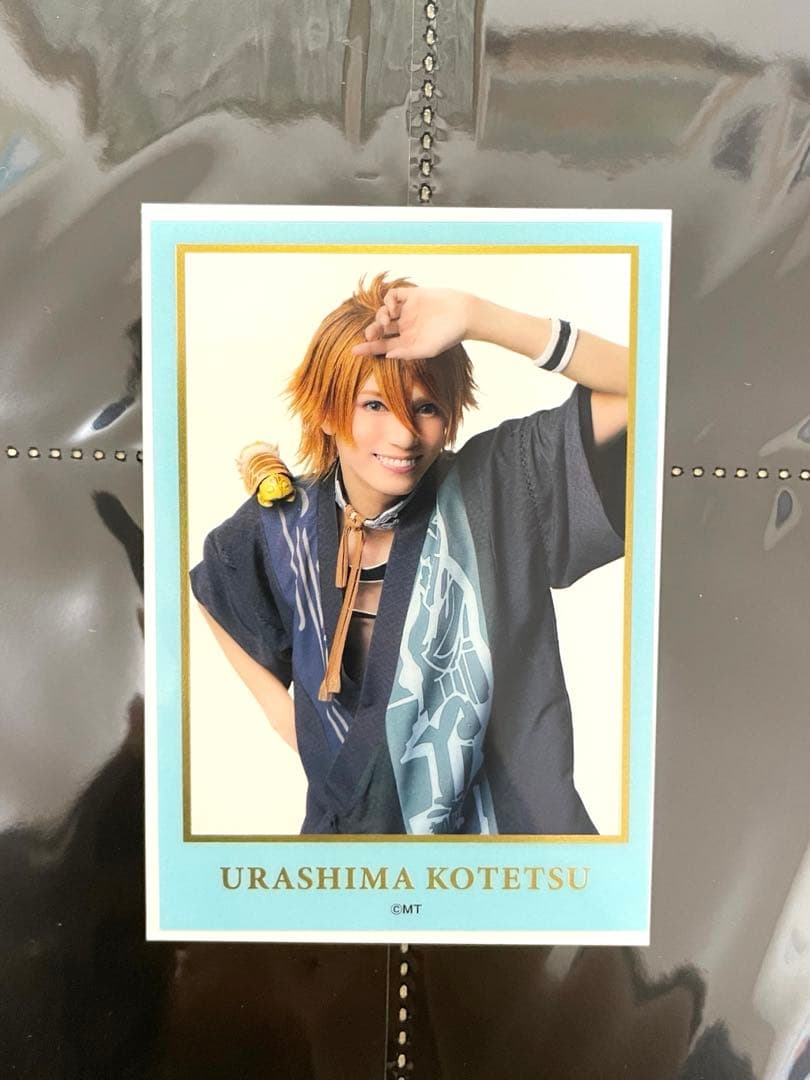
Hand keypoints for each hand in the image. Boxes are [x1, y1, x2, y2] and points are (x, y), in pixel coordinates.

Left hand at [352, 287, 474, 360]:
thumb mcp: (427, 349)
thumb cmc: (449, 336)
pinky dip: (388, 301)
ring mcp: (408, 310)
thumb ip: (407, 353)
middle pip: (380, 329)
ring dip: (380, 317)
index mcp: (407, 341)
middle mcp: (405, 326)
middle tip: (370, 334)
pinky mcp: (412, 295)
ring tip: (386, 321)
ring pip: (384, 312)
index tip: (354, 351)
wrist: (465, 314)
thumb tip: (388, 355)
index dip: (368, 348)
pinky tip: (392, 308)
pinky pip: (393, 296)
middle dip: (372, 331)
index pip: (383, 345)